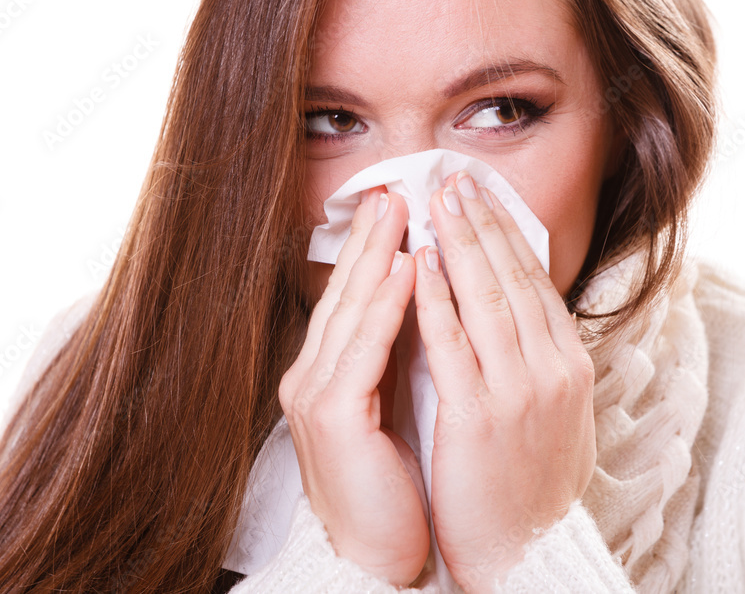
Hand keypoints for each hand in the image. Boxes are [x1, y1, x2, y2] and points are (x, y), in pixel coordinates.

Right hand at [278, 188, 429, 585]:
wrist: (376, 558)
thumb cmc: (394, 488)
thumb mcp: (394, 410)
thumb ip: (401, 358)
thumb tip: (431, 304)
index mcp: (330, 375)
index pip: (354, 300)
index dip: (375, 251)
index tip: (401, 208)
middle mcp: (313, 377)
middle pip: (346, 293)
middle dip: (372, 238)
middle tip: (397, 187)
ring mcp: (316, 395)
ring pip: (350, 310)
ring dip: (376, 255)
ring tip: (401, 209)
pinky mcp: (331, 418)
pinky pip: (362, 349)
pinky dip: (384, 305)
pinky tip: (404, 269)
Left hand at [413, 171, 596, 592]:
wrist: (526, 555)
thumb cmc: (531, 487)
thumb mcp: (556, 418)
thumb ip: (542, 365)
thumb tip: (530, 320)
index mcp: (569, 367)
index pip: (535, 284)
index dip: (507, 234)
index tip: (483, 197)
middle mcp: (552, 370)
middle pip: (514, 278)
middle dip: (484, 222)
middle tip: (455, 176)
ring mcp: (520, 391)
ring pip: (487, 298)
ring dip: (461, 241)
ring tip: (437, 198)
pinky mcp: (480, 416)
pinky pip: (454, 343)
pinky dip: (436, 296)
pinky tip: (420, 261)